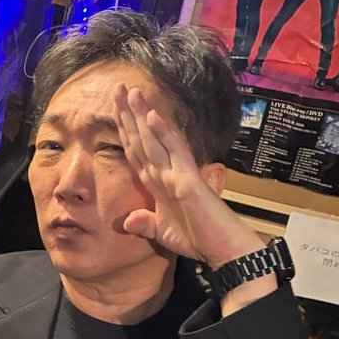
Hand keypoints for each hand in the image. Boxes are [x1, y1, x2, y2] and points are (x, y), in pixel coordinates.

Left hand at [115, 85, 263, 269]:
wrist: (224, 250)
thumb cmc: (200, 240)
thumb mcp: (163, 233)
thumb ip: (146, 224)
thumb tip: (128, 221)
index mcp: (159, 183)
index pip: (137, 152)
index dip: (125, 131)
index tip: (114, 110)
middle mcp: (167, 173)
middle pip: (142, 139)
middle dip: (128, 115)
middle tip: (118, 88)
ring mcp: (178, 173)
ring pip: (155, 139)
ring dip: (142, 115)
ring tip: (132, 92)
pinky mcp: (189, 180)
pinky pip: (175, 152)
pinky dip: (164, 133)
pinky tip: (152, 115)